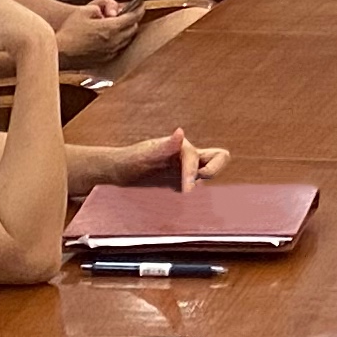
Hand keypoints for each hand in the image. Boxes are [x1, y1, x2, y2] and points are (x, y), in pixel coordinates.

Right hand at [53, 0, 138, 67]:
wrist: (59, 53)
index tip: (141, 4)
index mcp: (111, 28)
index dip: (139, 9)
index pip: (133, 17)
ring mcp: (110, 53)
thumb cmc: (69, 31)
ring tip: (117, 24)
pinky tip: (110, 37)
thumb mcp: (85, 10)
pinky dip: (119, 41)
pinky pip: (118, 49)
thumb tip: (113, 12)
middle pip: (132, 29)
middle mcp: (114, 42)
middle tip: (127, 13)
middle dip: (132, 20)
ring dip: (126, 31)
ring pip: (127, 40)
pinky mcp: (105, 60)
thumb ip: (102, 6)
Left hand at [88, 131, 227, 191]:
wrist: (117, 173)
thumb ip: (163, 147)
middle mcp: (188, 158)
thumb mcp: (142, 155)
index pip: (196, 157)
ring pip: (210, 171)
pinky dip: (197, 194)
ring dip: (205, 182)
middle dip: (215, 169)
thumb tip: (181, 132)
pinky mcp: (183, 183)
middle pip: (219, 157)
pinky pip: (199, 185)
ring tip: (187, 195)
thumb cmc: (128, 161)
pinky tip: (182, 204)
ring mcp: (187, 170)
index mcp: (180, 148)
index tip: (187, 190)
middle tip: (196, 186)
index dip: (193, 172)